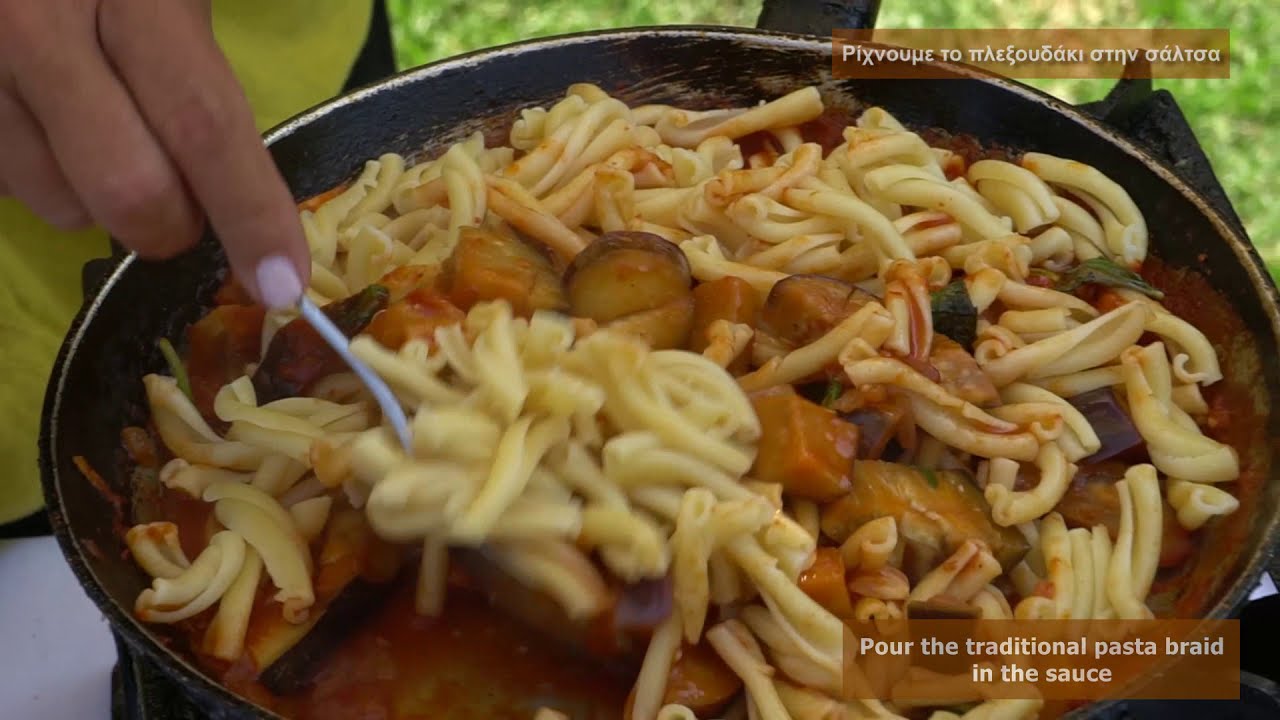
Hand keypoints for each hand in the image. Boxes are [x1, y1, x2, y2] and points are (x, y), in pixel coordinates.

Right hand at [0, 0, 308, 307]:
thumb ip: (200, 63)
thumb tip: (242, 182)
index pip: (204, 123)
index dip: (250, 213)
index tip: (282, 282)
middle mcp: (34, 22)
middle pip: (128, 186)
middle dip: (175, 226)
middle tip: (189, 207)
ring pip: (56, 200)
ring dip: (101, 203)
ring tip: (106, 136)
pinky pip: (3, 179)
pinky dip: (44, 176)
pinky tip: (50, 121)